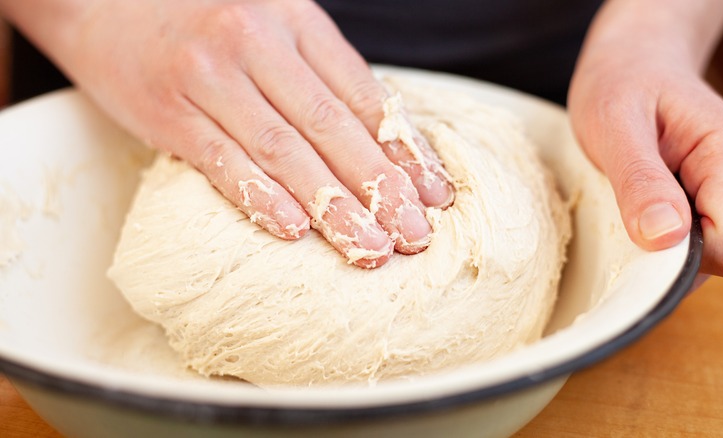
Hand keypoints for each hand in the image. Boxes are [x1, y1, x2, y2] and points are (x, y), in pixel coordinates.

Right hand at [6, 0, 453, 267]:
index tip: (434, 195)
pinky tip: (294, 229)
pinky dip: (260, 197)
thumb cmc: (201, 13)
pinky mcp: (167, 112)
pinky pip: (220, 160)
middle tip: (414, 236)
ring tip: (370, 248)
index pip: (362, 94)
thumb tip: (379, 135)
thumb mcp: (272, 19)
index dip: (403, 149)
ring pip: (284, 150)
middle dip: (381, 188)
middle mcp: (257, 43)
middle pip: (332, 127)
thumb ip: (319, 69)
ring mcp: (210, 78)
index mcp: (295, 19)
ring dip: (333, 206)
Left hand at [569, 39, 722, 281]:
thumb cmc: (621, 86)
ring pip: (714, 257)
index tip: (635, 229)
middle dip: (671, 249)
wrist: (633, 65)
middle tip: (630, 202)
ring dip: (668, 241)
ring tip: (641, 193)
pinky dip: (671, 236)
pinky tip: (652, 201)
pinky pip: (704, 246)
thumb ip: (640, 181)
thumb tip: (665, 236)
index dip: (677, 256)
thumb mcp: (614, 124)